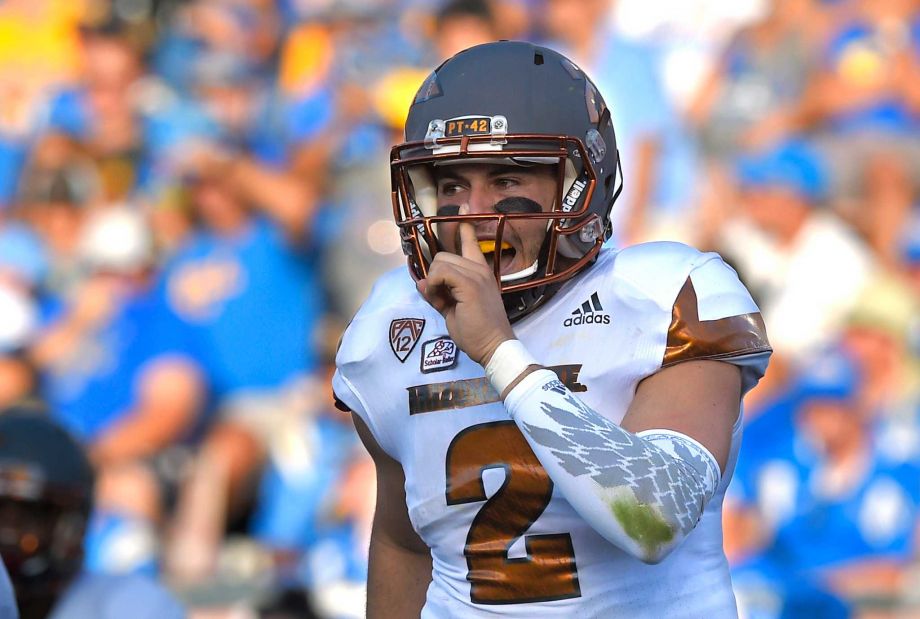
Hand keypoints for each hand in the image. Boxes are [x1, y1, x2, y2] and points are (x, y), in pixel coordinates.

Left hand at [417, 206, 514, 365]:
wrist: (493, 345)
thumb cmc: (477, 331)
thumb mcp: (453, 309)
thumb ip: (438, 294)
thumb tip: (421, 282)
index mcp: (480, 273)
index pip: (471, 241)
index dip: (465, 224)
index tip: (464, 205)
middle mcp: (479, 269)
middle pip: (443, 256)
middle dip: (434, 277)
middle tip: (442, 300)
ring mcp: (476, 274)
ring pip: (439, 263)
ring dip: (433, 284)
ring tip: (444, 302)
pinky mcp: (469, 283)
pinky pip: (439, 273)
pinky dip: (434, 287)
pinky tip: (442, 300)